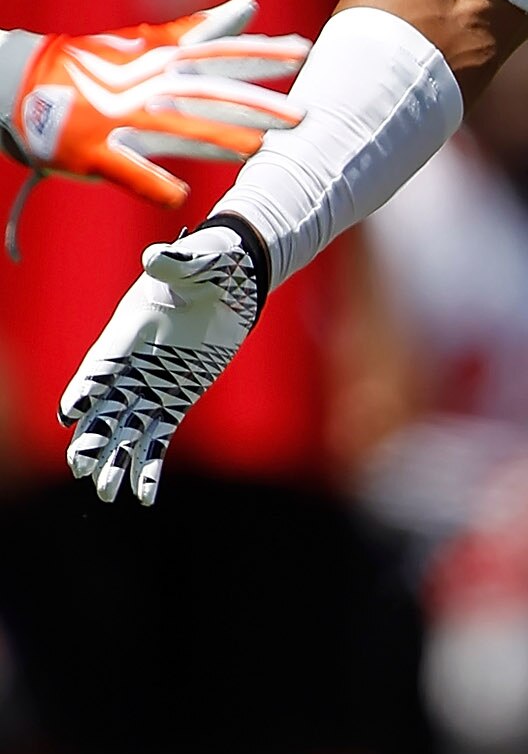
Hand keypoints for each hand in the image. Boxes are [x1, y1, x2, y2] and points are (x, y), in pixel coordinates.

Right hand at [10, 0, 307, 211]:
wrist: (22, 86)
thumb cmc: (98, 69)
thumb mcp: (152, 46)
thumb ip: (203, 31)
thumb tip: (249, 7)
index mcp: (162, 63)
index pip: (220, 54)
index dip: (261, 54)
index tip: (304, 52)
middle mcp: (147, 87)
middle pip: (209, 93)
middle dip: (256, 104)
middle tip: (302, 117)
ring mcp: (120, 120)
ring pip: (174, 130)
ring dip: (216, 139)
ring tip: (257, 152)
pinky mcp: (94, 152)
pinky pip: (126, 169)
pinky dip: (151, 182)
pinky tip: (181, 195)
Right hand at [59, 225, 263, 506]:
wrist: (232, 277)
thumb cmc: (212, 263)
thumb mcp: (198, 260)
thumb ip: (177, 263)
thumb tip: (158, 258)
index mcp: (129, 330)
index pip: (102, 364)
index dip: (85, 387)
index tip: (70, 414)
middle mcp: (134, 363)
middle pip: (106, 406)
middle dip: (93, 436)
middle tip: (80, 467)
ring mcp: (154, 384)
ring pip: (127, 430)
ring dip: (116, 461)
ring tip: (106, 494)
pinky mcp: (177, 399)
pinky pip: (159, 437)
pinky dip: (149, 465)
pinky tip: (144, 495)